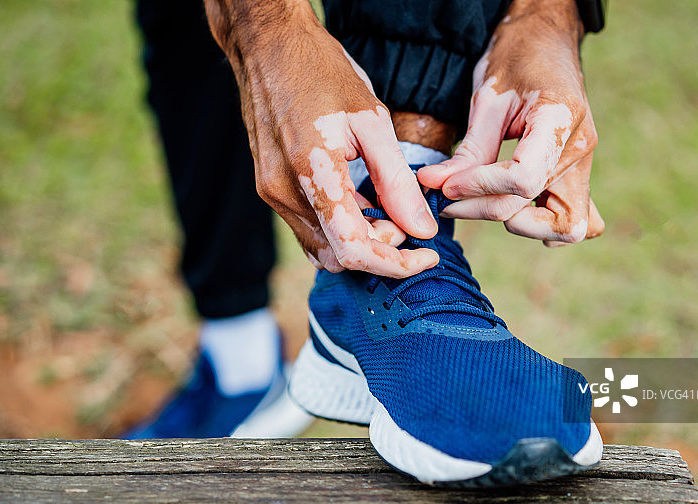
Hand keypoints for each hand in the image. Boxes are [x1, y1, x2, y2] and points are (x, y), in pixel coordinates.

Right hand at [204, 0, 437, 275]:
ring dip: (360, 239)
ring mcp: (272, 193)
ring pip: (322, 247)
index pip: (354, 249)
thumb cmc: (322, 72)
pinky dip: (340, 228)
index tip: (427, 255)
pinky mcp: (270, 189)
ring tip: (383, 205)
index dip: (397, 263)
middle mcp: (282, 192)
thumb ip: (396, 182)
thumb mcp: (372, 121)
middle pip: (338, 256)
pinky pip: (309, 229)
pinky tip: (360, 201)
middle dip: (379, 249)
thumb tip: (422, 230)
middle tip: (404, 216)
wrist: (269, 46)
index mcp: (310, 172)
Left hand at [419, 0, 603, 245]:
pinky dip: (547, 225)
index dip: (479, 187)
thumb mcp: (487, 99)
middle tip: (452, 200)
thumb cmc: (517, 59)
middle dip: (488, 211)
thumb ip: (468, 151)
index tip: (447, 185)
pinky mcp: (578, 174)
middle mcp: (580, 147)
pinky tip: (516, 213)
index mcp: (559, 118)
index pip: (523, 179)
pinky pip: (580, 220)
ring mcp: (585, 164)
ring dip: (523, 225)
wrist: (547, 41)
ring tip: (482, 204)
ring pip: (569, 227)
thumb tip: (435, 187)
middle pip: (538, 208)